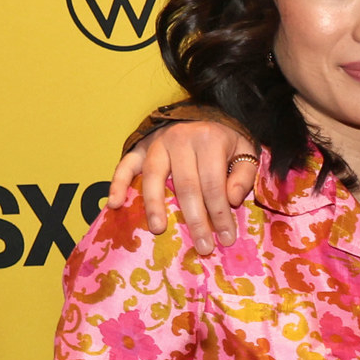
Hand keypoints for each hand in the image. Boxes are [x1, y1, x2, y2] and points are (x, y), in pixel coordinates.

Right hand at [110, 121, 256, 248]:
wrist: (204, 113)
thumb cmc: (226, 139)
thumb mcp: (246, 151)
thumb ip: (243, 175)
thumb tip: (231, 200)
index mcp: (208, 140)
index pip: (213, 184)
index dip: (220, 214)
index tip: (226, 239)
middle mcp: (180, 140)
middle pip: (186, 186)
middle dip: (195, 220)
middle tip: (202, 246)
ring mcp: (157, 143)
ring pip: (154, 177)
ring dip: (154, 205)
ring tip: (158, 229)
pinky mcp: (140, 146)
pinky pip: (125, 164)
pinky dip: (118, 183)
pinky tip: (114, 204)